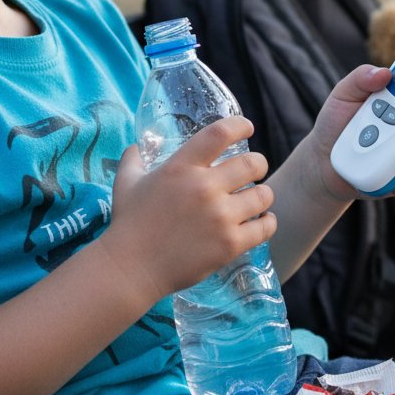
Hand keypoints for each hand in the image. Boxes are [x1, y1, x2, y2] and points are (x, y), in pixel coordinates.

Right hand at [99, 117, 275, 305]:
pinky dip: (267, 222)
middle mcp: (204, 187)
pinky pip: (265, 227)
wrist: (130, 268)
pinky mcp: (229, 244)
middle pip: (253, 164)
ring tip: (257, 197)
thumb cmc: (128, 222)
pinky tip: (264, 220)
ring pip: (263, 195)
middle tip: (255, 169)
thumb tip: (138, 145)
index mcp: (181, 166)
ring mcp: (220, 217)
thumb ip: (134, 158)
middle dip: (258, 164)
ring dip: (263, 194)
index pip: (220, 133)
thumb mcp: (127, 181)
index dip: (240, 126)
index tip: (247, 128)